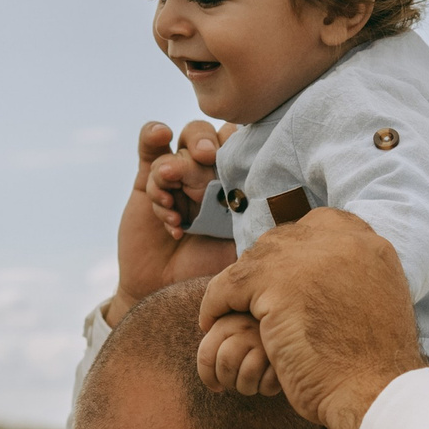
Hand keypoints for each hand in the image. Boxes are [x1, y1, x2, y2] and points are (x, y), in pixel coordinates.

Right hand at [111, 120, 239, 323]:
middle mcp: (207, 176)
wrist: (162, 294)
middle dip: (204, 144)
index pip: (239, 148)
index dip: (236, 144)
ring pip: (180, 143)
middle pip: (208, 138)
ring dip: (174, 164)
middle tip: (205, 157)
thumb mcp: (239, 253)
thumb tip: (281, 204)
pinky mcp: (147, 180)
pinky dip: (153, 134)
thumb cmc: (205, 276)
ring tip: (169, 199)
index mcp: (234, 187)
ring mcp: (177, 176)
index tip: (233, 159)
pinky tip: (160, 135)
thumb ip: (255, 227)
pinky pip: (151, 146)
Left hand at [196, 311, 279, 395]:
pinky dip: (266, 388)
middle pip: (225, 367)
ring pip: (246, 377)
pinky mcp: (286, 355)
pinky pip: (268, 384)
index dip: (208, 378)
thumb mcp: (232, 334)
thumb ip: (217, 347)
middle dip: (229, 382)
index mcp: (227, 322)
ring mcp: (266, 340)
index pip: (205, 357)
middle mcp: (245, 326)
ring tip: (253, 381)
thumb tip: (213, 383)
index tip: (216, 386)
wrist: (290, 327)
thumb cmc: (254, 337)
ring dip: (247, 387)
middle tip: (238, 381)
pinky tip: (269, 378)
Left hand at [197, 210, 426, 428]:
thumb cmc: (374, 365)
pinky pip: (230, 284)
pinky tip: (211, 321)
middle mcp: (342, 241)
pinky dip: (215, 303)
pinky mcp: (279, 287)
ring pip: (255, 260)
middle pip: (283, 239)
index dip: (297, 250)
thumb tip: (315, 274)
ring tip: (229, 311)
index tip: (285, 277)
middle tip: (253, 298)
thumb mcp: (374, 303)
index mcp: (369, 244)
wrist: (374, 393)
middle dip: (265, 268)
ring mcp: (310, 260)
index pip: (319, 225)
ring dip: (240, 287)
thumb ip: (348, 279)